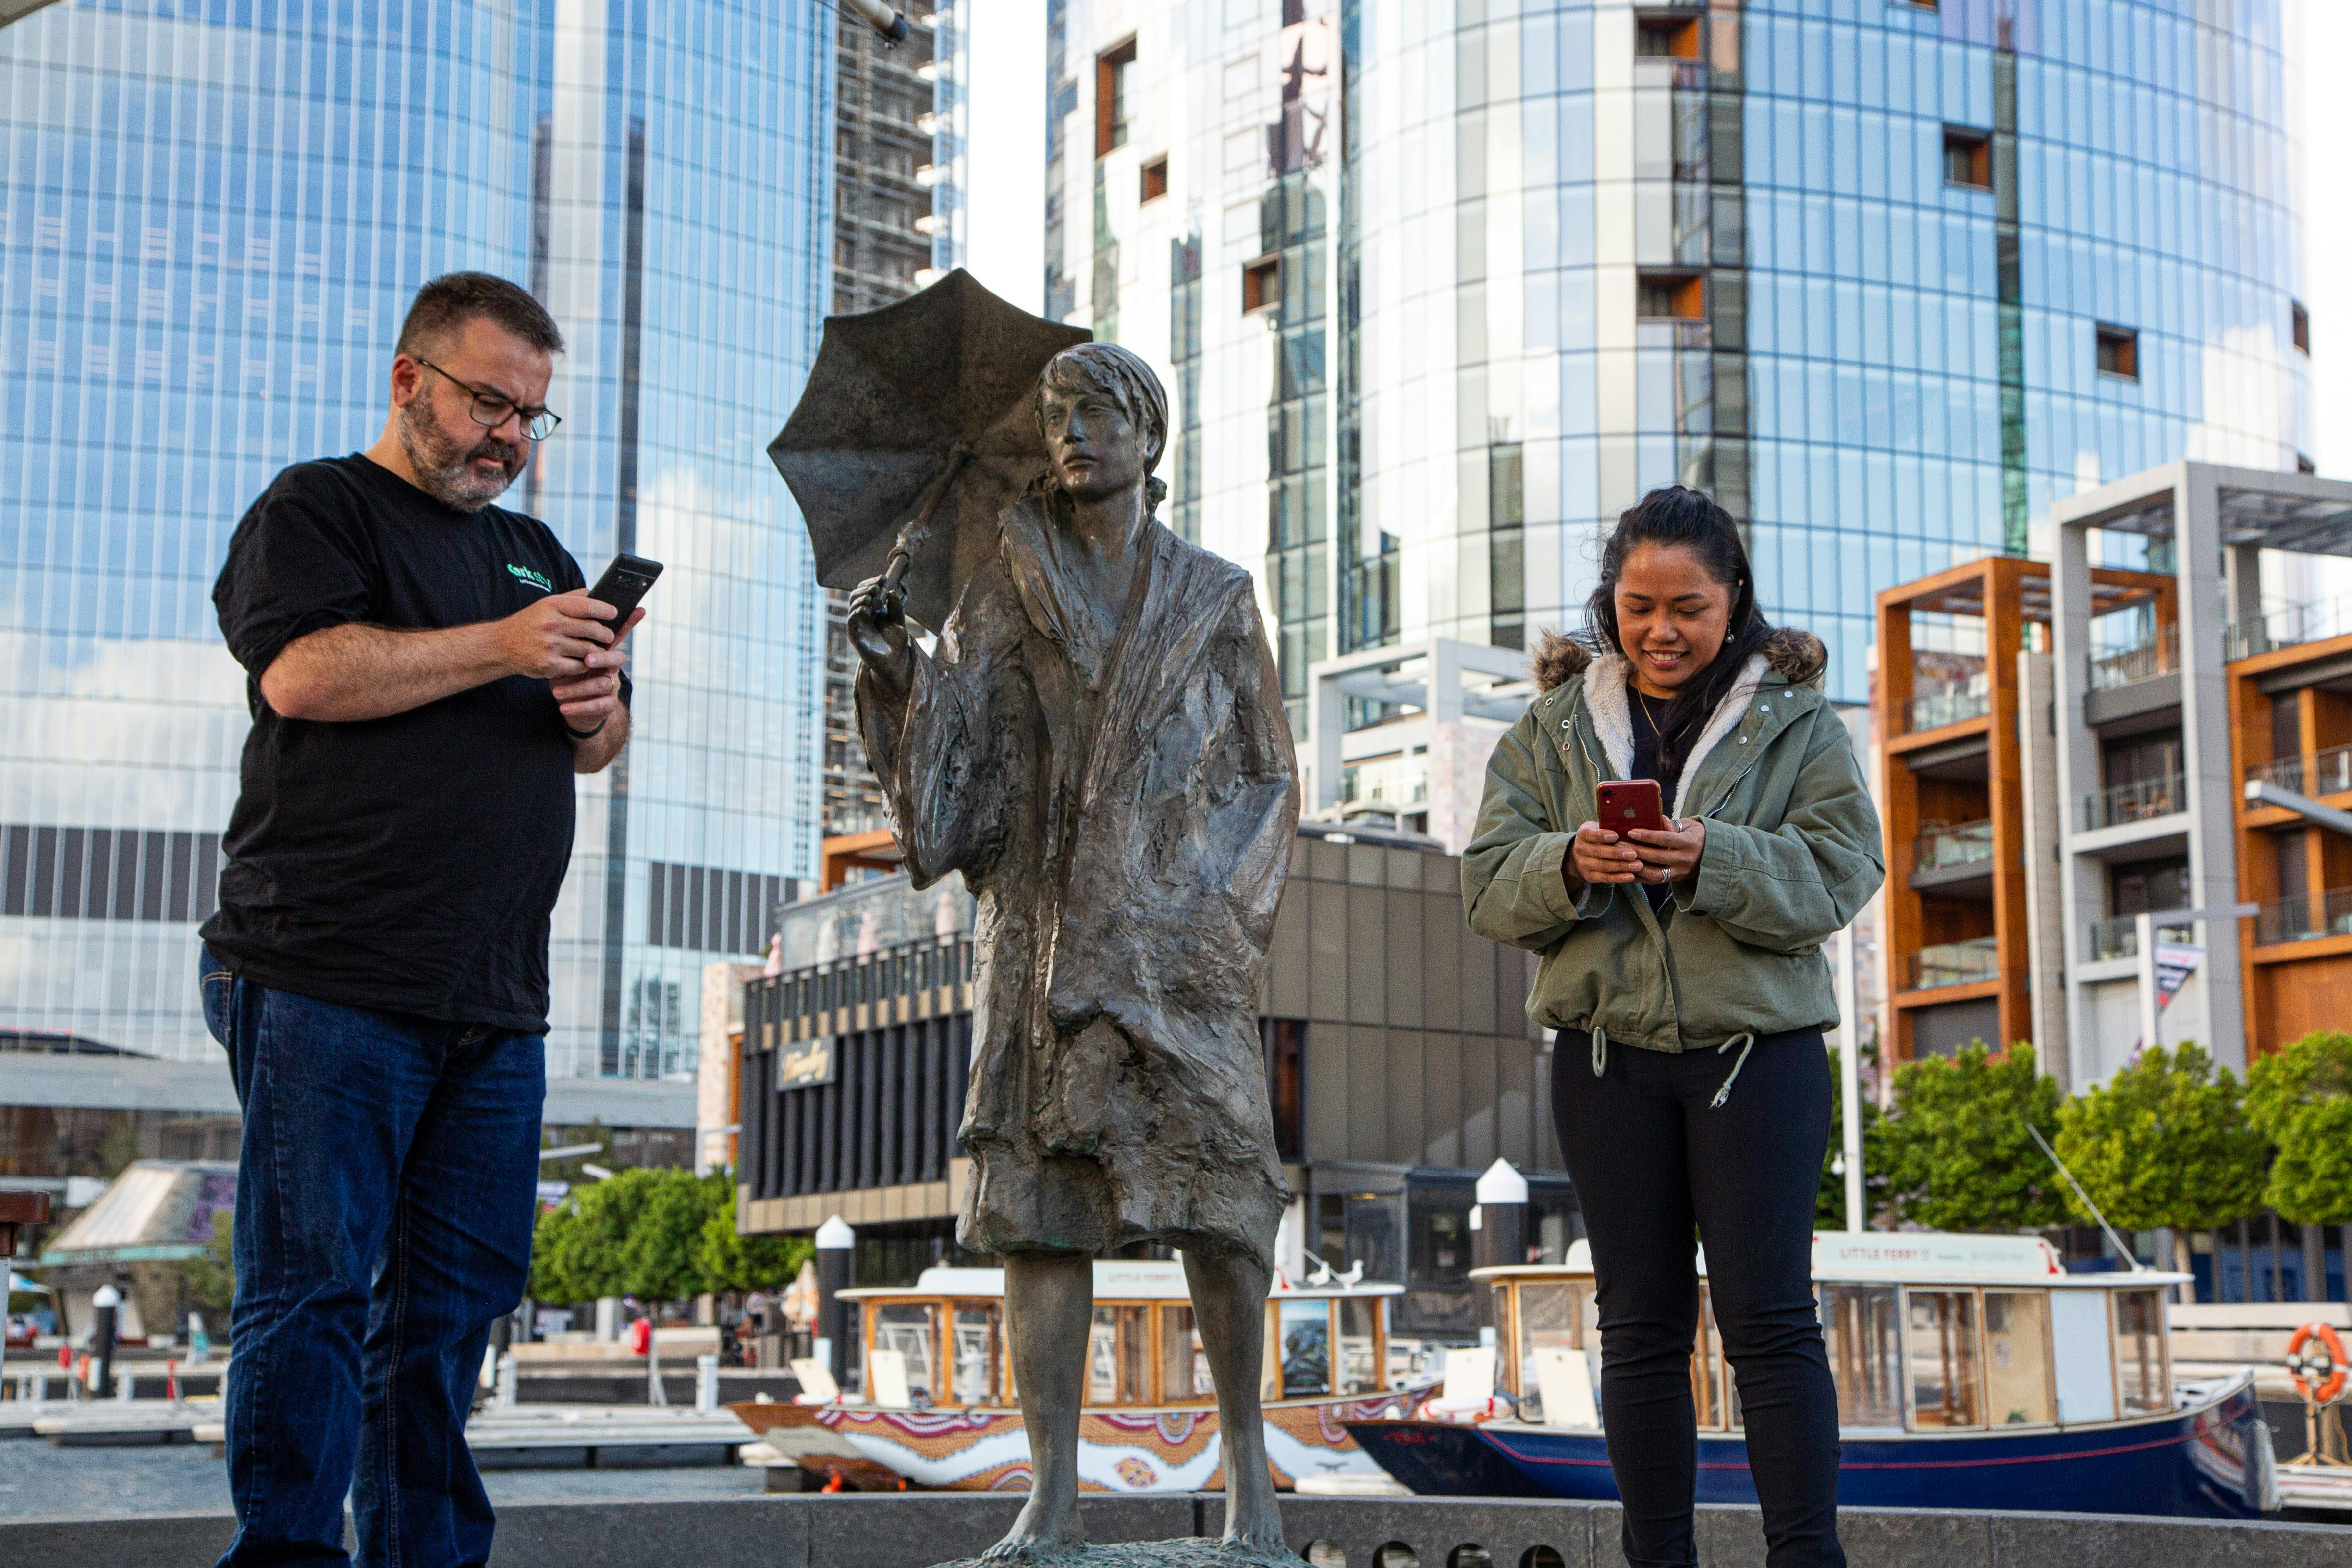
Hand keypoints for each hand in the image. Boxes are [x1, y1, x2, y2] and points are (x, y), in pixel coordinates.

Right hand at [496, 591, 618, 680]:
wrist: (502, 645)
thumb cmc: (530, 622)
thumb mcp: (547, 604)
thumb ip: (572, 599)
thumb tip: (598, 593)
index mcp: (552, 606)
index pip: (588, 606)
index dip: (605, 610)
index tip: (615, 613)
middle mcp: (551, 624)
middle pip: (592, 629)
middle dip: (605, 633)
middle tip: (609, 636)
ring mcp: (550, 646)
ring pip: (588, 649)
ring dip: (597, 650)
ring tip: (598, 648)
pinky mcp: (549, 665)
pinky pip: (578, 666)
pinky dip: (584, 664)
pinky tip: (584, 661)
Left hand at [551, 608, 643, 731]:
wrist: (571, 704)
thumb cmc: (569, 674)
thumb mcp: (568, 655)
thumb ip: (573, 636)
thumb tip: (575, 602)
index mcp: (604, 652)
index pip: (618, 634)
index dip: (630, 622)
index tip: (639, 609)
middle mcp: (611, 668)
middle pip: (616, 659)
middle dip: (602, 658)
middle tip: (586, 659)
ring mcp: (611, 687)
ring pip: (603, 684)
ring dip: (579, 687)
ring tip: (556, 690)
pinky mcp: (607, 705)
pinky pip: (597, 706)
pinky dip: (578, 707)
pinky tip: (562, 707)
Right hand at [845, 568, 912, 689]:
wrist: (895, 662)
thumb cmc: (896, 642)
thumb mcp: (899, 622)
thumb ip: (896, 607)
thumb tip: (891, 591)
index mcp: (872, 610)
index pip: (866, 591)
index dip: (872, 583)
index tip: (883, 578)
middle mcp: (863, 616)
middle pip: (856, 596)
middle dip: (866, 588)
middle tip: (877, 586)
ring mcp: (858, 626)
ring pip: (852, 606)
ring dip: (861, 598)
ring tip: (872, 596)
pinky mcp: (855, 636)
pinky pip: (851, 621)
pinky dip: (856, 612)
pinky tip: (866, 608)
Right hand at [1569, 820, 1650, 885]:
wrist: (1582, 853)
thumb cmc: (1598, 837)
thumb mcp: (1599, 828)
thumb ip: (1610, 827)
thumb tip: (1631, 825)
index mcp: (1583, 834)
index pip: (1590, 834)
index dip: (1602, 835)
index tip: (1616, 836)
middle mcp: (1581, 849)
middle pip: (1598, 852)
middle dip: (1617, 854)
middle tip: (1634, 854)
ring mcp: (1584, 864)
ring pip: (1603, 866)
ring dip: (1621, 866)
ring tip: (1638, 865)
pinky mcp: (1590, 876)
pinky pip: (1605, 878)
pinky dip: (1618, 878)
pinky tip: (1631, 876)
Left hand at [1626, 816, 1705, 883]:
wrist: (1712, 854)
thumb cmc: (1696, 835)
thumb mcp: (1689, 826)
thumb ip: (1673, 824)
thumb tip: (1659, 818)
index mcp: (1689, 842)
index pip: (1666, 839)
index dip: (1648, 836)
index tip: (1631, 831)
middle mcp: (1685, 859)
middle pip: (1657, 857)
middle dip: (1636, 851)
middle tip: (1619, 844)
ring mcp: (1680, 872)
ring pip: (1655, 873)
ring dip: (1635, 866)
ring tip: (1620, 858)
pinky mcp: (1675, 880)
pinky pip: (1654, 881)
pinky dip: (1639, 877)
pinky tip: (1626, 869)